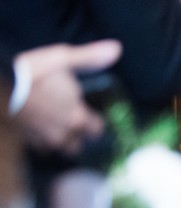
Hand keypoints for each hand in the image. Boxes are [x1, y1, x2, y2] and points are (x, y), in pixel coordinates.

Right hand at [12, 40, 121, 155]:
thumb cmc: (32, 72)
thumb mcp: (62, 58)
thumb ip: (90, 58)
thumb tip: (116, 49)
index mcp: (77, 116)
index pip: (96, 129)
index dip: (95, 123)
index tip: (92, 117)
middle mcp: (64, 132)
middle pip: (79, 144)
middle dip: (79, 136)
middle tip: (75, 124)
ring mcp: (44, 139)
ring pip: (61, 148)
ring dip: (62, 140)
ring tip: (58, 128)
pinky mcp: (27, 140)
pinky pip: (41, 148)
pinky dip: (42, 141)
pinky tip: (39, 129)